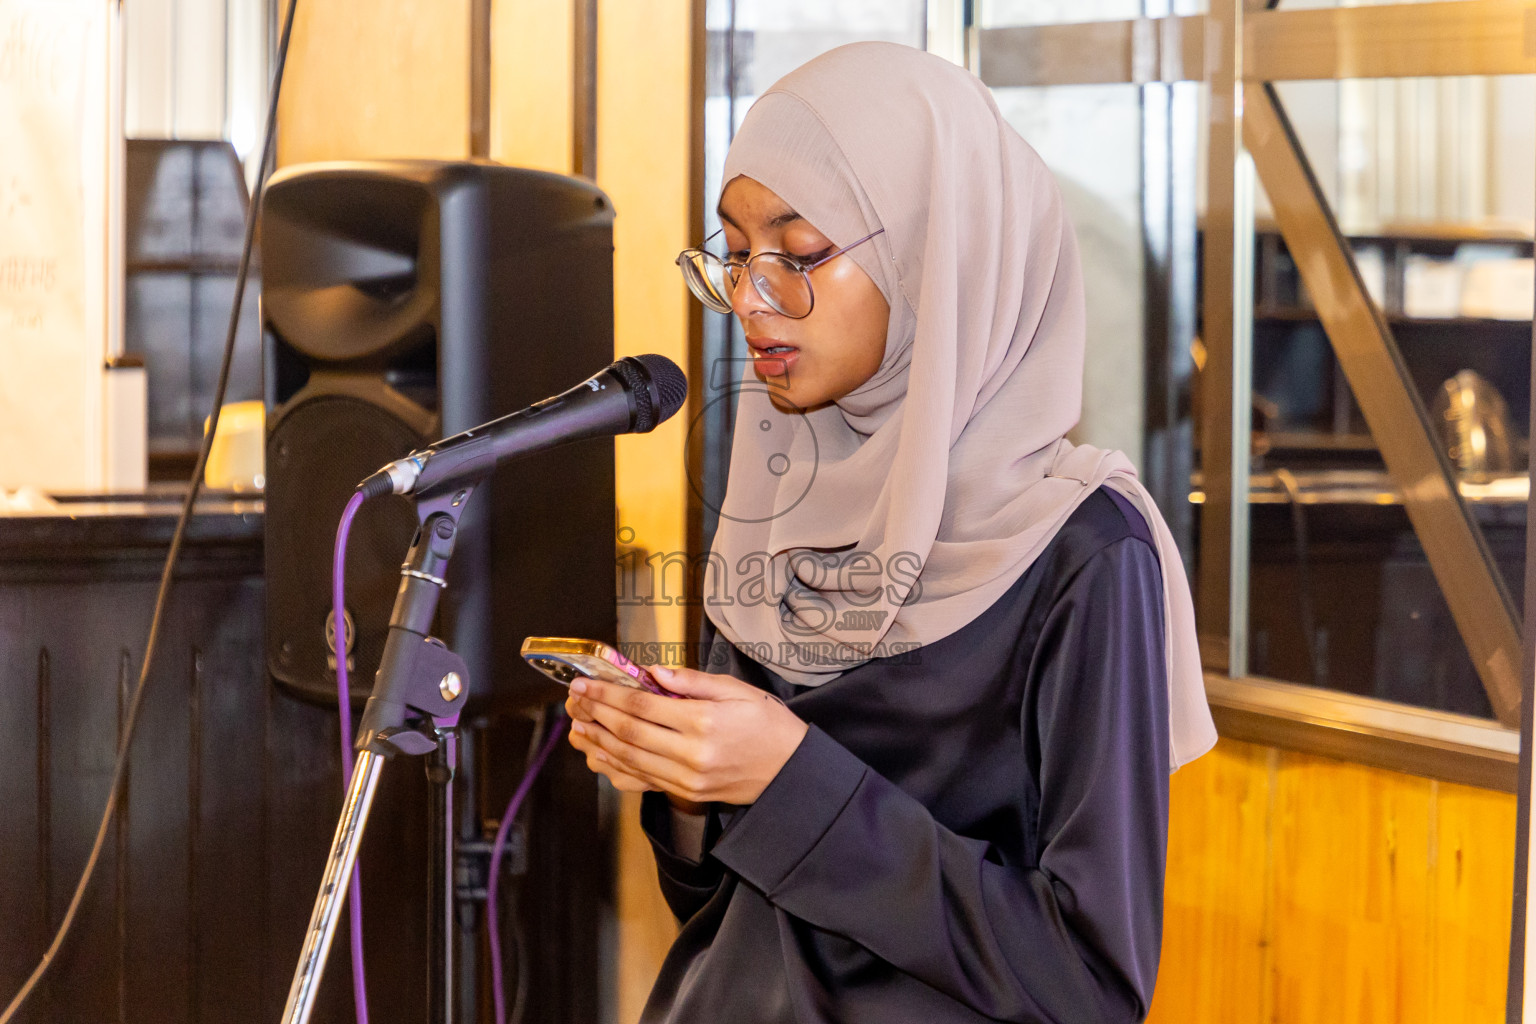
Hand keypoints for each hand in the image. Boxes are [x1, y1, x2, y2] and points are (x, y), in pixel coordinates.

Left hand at [563, 665, 808, 805]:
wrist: (790, 772)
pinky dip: (615, 767)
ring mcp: (686, 778)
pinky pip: (641, 780)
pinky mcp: (686, 792)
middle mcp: (691, 753)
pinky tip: (600, 754)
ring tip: (578, 724)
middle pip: (630, 732)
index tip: (586, 683)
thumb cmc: (769, 726)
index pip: (643, 705)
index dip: (608, 694)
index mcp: (704, 721)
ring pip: (630, 758)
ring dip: (599, 741)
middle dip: (597, 713)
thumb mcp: (739, 691)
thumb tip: (657, 673)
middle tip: (575, 698)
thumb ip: (695, 682)